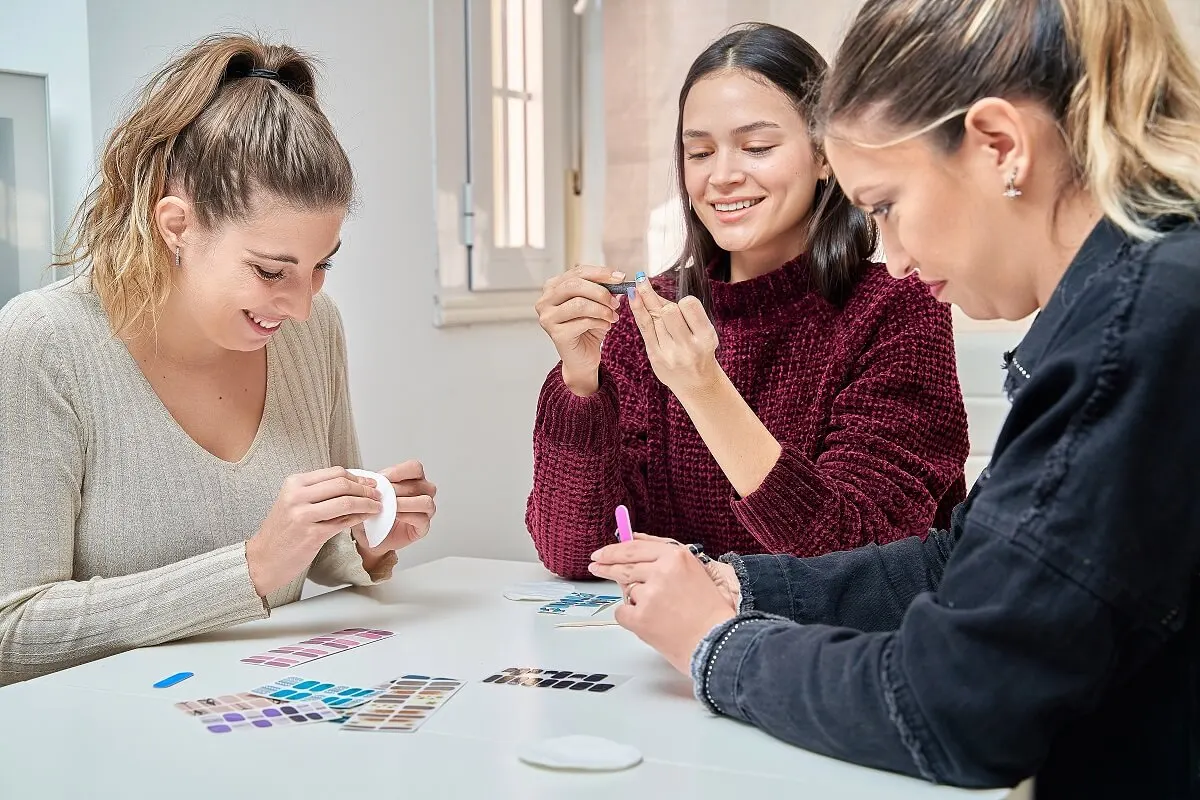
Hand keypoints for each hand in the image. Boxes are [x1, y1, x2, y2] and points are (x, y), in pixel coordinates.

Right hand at [247, 467, 381, 597]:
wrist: (263, 560)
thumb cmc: (282, 533)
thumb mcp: (294, 503)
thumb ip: (319, 492)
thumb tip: (352, 484)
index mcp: (294, 483)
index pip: (334, 472)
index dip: (357, 476)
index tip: (370, 481)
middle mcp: (297, 496)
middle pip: (342, 484)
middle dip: (366, 488)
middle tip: (378, 493)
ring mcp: (303, 515)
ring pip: (346, 502)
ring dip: (367, 503)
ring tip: (377, 506)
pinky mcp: (311, 534)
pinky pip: (343, 522)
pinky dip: (359, 518)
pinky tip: (366, 518)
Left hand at [362, 460, 436, 552]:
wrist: (368, 535)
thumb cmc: (372, 511)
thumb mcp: (369, 494)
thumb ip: (373, 485)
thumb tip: (370, 479)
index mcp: (413, 479)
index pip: (415, 468)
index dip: (400, 471)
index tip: (383, 478)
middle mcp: (423, 492)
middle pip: (419, 485)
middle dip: (397, 490)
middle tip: (381, 495)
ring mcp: (426, 510)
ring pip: (425, 501)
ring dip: (405, 503)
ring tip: (388, 507)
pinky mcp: (423, 527)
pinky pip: (422, 519)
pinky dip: (407, 516)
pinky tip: (395, 516)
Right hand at [535, 265, 625, 395]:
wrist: (583, 358)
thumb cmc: (588, 329)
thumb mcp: (597, 304)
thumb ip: (604, 290)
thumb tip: (618, 279)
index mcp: (553, 287)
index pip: (578, 272)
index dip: (601, 273)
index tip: (620, 277)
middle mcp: (545, 300)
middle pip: (575, 285)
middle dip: (601, 291)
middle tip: (616, 301)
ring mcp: (547, 317)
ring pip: (579, 303)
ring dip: (601, 309)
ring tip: (613, 316)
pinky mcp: (556, 334)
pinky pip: (582, 322)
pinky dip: (599, 322)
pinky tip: (606, 326)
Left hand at [589, 538, 736, 674]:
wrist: (718, 644)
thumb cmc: (711, 613)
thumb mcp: (694, 572)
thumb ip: (664, 556)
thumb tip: (633, 540)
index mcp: (677, 556)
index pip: (635, 547)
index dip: (615, 549)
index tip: (603, 552)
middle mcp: (662, 570)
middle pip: (623, 563)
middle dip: (606, 564)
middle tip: (596, 566)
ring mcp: (650, 593)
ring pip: (626, 590)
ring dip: (635, 599)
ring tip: (656, 612)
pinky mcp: (640, 616)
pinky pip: (622, 611)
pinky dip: (631, 618)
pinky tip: (651, 623)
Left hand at [629, 275, 721, 397]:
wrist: (696, 383)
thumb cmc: (700, 350)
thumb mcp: (703, 332)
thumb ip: (684, 313)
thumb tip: (656, 290)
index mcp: (706, 336)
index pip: (689, 305)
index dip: (684, 301)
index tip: (683, 305)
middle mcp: (688, 346)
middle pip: (669, 311)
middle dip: (663, 303)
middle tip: (654, 293)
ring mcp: (670, 352)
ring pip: (653, 317)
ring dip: (646, 299)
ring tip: (638, 281)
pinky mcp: (655, 356)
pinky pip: (644, 327)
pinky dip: (637, 309)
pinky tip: (632, 295)